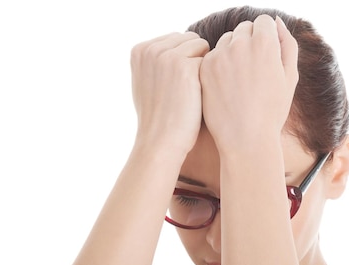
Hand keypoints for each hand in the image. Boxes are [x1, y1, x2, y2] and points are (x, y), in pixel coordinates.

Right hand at [130, 32, 209, 155]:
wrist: (161, 142)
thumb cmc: (159, 117)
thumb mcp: (146, 83)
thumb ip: (155, 61)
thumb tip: (171, 46)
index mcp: (139, 50)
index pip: (176, 39)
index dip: (184, 60)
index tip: (178, 84)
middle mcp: (151, 49)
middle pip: (189, 39)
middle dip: (194, 59)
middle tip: (188, 89)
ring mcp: (167, 56)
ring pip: (201, 47)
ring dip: (203, 67)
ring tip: (193, 92)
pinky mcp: (185, 67)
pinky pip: (209, 61)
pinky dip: (208, 78)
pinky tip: (200, 96)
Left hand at [199, 15, 298, 154]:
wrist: (246, 139)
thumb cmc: (272, 111)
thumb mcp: (290, 78)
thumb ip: (287, 45)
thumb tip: (276, 22)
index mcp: (265, 44)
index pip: (264, 22)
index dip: (267, 37)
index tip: (267, 57)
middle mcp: (241, 44)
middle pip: (245, 28)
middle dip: (250, 42)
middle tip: (254, 71)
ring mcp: (220, 55)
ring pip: (227, 40)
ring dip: (234, 51)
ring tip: (241, 80)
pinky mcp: (205, 68)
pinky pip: (213, 55)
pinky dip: (220, 65)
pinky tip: (227, 86)